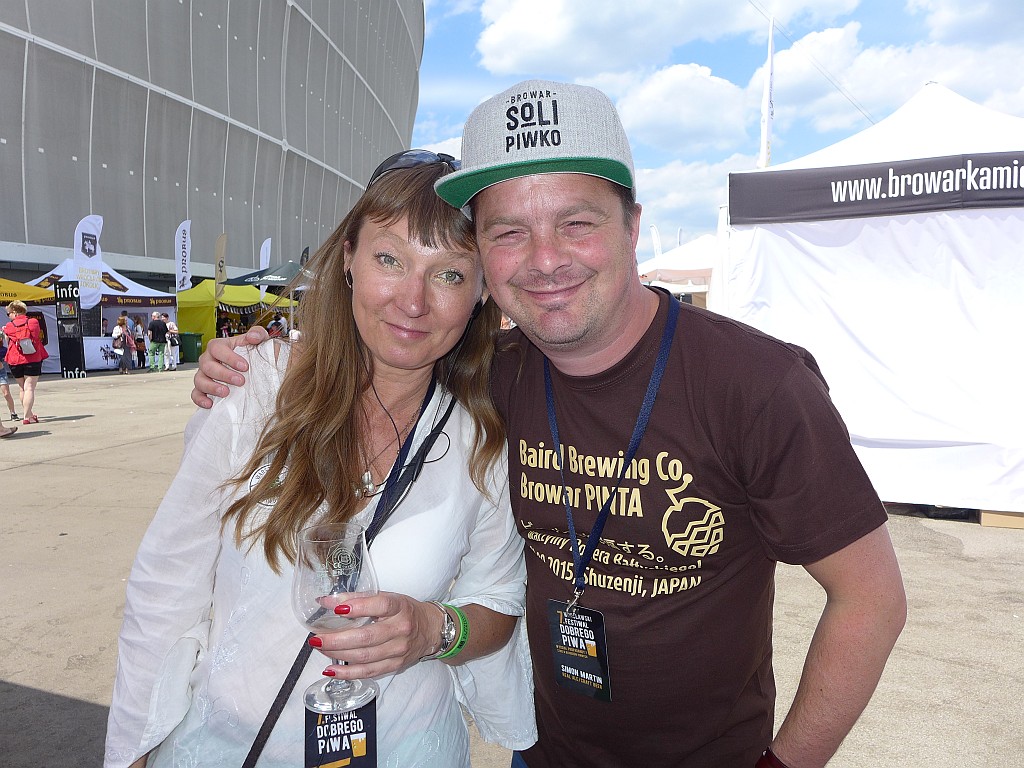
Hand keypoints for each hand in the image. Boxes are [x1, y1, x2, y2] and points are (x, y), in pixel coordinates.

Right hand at [190, 326, 268, 407]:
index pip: (217, 348)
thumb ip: (258, 333)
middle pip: (207, 365)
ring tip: (226, 392)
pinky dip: (200, 399)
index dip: (229, 357)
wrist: (254, 369)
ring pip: (199, 380)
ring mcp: (204, 374)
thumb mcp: (259, 341)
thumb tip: (253, 336)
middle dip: (223, 374)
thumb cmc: (253, 353)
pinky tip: (210, 403)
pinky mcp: (203, 389)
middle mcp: (208, 359)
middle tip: (240, 381)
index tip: (245, 366)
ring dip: (211, 387)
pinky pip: (196, 394)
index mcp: (219, 346)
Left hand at [310, 592, 442, 679]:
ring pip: (364, 657)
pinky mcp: (395, 666)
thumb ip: (359, 598)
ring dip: (337, 654)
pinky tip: (330, 670)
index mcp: (400, 607)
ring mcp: (398, 651)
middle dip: (337, 639)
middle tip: (316, 637)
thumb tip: (328, 601)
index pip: (380, 605)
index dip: (358, 607)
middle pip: (367, 637)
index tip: (336, 608)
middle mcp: (401, 630)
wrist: (431, 630)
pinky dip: (347, 673)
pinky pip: (368, 673)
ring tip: (320, 648)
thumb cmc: (405, 611)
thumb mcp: (388, 597)